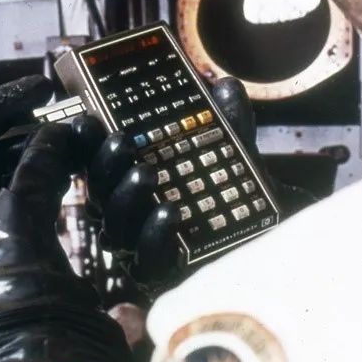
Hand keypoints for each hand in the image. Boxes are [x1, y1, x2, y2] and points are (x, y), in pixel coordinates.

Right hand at [88, 77, 315, 295]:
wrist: (274, 241)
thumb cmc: (241, 197)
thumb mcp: (236, 153)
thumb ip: (229, 119)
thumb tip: (222, 84)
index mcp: (136, 187)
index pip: (101, 166)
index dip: (88, 144)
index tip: (87, 120)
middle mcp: (133, 219)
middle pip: (102, 195)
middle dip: (106, 167)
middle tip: (122, 141)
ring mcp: (144, 250)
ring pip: (116, 229)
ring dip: (127, 199)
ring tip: (147, 173)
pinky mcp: (163, 277)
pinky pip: (148, 262)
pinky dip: (155, 236)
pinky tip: (170, 212)